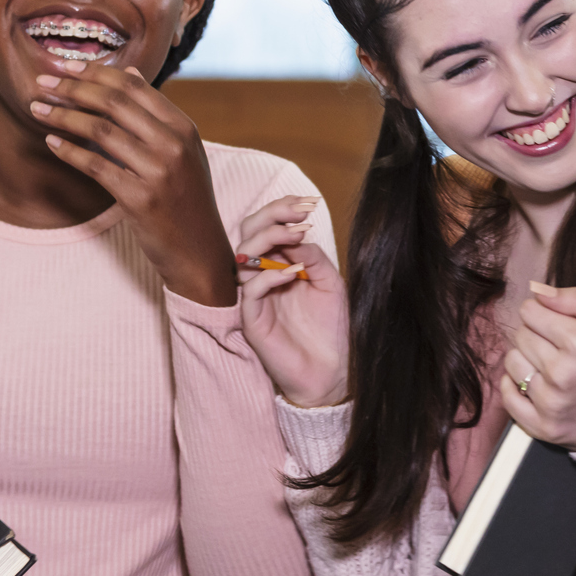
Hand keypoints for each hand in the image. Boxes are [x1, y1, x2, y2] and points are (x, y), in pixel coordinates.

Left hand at [32, 61, 234, 305]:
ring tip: (38, 109)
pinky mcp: (139, 199)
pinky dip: (69, 152)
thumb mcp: (184, 152)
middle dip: (72, 88)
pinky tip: (51, 143)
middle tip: (42, 82)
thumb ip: (157, 114)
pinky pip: (95, 167)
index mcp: (184, 128)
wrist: (199, 251)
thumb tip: (130, 73)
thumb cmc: (186, 200)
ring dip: (63, 116)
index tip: (67, 66)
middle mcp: (174, 145)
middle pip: (114, 102)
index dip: (96, 73)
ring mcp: (158, 172)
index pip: (134, 87)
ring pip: (101, 131)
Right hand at [237, 195, 348, 407]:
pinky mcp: (252, 321)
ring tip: (297, 235)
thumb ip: (314, 257)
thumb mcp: (330, 283)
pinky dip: (270, 277)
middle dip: (271, 216)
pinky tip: (295, 273)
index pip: (266, 226)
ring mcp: (254, 298)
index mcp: (278, 264)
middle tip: (299, 214)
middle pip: (247, 234)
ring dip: (269, 240)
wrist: (333, 372)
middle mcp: (262, 277)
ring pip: (242, 257)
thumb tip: (298, 233)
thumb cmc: (332, 328)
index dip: (282, 210)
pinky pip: (250, 292)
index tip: (308, 204)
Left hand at [499, 283, 575, 450]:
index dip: (541, 312)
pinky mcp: (542, 426)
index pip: (530, 311)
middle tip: (557, 346)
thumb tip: (538, 290)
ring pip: (512, 362)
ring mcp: (550, 403)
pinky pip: (508, 396)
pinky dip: (515, 386)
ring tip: (550, 365)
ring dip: (526, 359)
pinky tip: (537, 383)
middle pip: (520, 335)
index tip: (554, 321)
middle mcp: (562, 373)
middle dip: (535, 334)